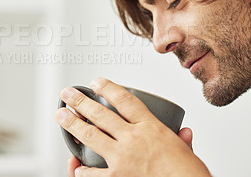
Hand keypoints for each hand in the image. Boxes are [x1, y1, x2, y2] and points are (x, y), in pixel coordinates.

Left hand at [56, 78, 210, 176]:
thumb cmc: (188, 173)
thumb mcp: (187, 152)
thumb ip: (182, 141)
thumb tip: (186, 132)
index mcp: (151, 128)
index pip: (125, 100)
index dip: (108, 87)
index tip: (97, 82)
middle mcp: (133, 139)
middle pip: (101, 114)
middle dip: (81, 101)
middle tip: (68, 94)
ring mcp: (122, 158)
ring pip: (91, 136)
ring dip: (73, 124)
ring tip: (62, 116)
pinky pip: (93, 174)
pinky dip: (82, 170)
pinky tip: (76, 166)